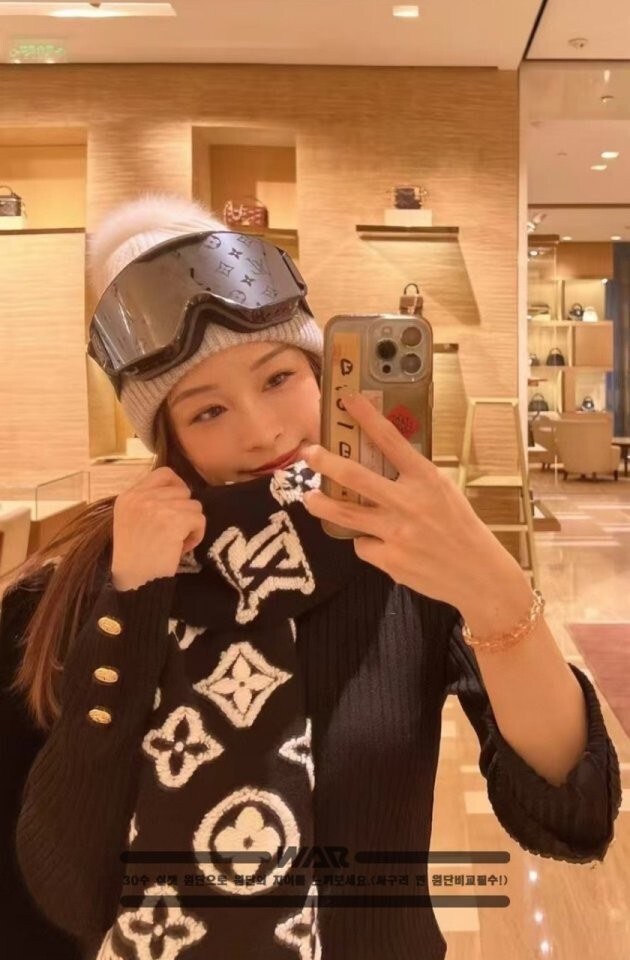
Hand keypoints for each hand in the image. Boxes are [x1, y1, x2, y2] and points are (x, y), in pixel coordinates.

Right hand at [111, 467, 205, 590]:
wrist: (133, 581)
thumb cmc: (133, 558)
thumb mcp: (131, 521)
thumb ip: (149, 503)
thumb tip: (181, 493)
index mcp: (129, 496)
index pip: (164, 473)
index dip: (178, 486)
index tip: (178, 506)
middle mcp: (141, 497)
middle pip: (183, 492)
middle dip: (184, 512)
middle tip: (173, 534)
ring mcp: (158, 507)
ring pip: (194, 506)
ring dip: (190, 525)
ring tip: (175, 543)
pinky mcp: (174, 520)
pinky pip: (199, 520)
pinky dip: (196, 535)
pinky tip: (181, 548)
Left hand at [301, 391, 521, 610]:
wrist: (479, 575)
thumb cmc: (461, 528)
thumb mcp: (445, 492)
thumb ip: (413, 478)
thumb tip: (378, 460)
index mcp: (427, 479)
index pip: (391, 440)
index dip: (366, 417)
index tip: (347, 400)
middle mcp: (409, 502)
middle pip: (355, 477)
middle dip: (326, 462)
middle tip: (307, 453)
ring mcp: (397, 532)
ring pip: (345, 514)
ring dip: (321, 504)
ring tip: (311, 498)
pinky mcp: (389, 560)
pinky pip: (363, 545)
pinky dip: (367, 542)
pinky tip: (383, 546)